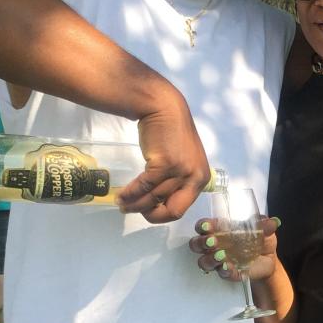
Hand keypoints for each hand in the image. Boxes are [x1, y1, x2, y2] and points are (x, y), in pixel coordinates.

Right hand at [116, 90, 210, 222]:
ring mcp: (181, 172)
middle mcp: (195, 178)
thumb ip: (178, 180)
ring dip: (134, 204)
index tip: (146, 212)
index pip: (180, 209)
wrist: (164, 108)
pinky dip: (131, 192)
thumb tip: (160, 200)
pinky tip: (121, 195)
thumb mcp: (184, 160)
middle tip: (132, 210)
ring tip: (122, 203)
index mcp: (201, 179)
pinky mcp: (165, 164)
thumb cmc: (172, 133)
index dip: (161, 215)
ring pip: (154, 198)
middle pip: (170, 210)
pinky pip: (144, 186)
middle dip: (149, 214)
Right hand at [189, 216, 279, 281]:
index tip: (206, 226)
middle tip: (211, 241)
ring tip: (221, 256)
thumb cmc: (259, 239)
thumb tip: (273, 222)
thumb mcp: (263, 229)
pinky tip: (228, 267)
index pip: (204, 226)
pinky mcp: (229, 273)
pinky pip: (222, 273)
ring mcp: (220, 261)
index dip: (202, 226)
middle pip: (197, 244)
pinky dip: (224, 270)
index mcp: (219, 229)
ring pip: (204, 262)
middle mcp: (215, 245)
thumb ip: (264, 225)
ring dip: (210, 259)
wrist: (268, 259)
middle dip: (201, 243)